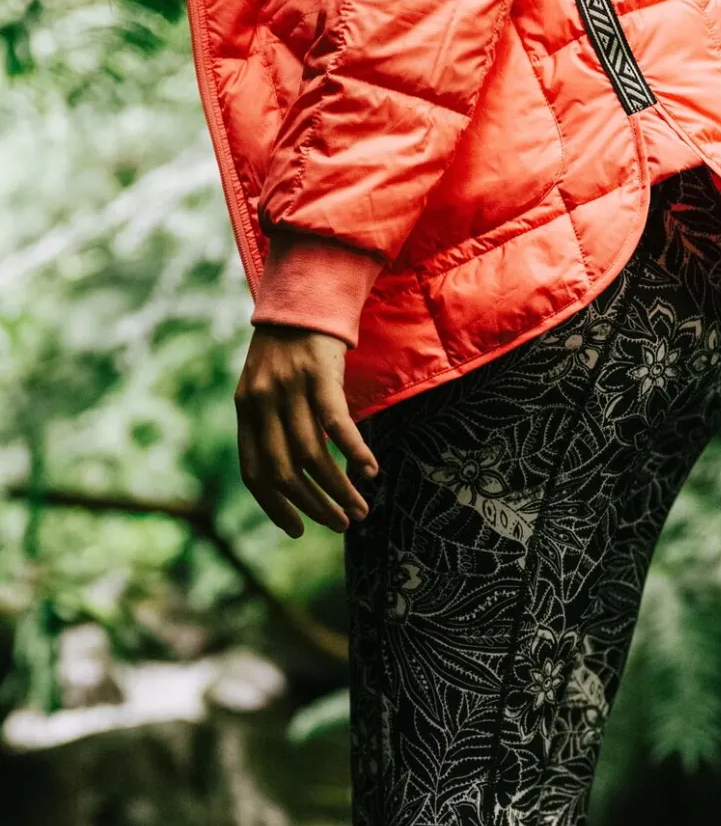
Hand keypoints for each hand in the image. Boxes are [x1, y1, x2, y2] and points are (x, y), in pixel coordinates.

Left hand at [234, 325, 378, 537]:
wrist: (304, 295)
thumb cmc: (290, 348)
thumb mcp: (267, 386)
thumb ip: (271, 424)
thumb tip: (292, 474)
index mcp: (246, 410)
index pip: (255, 473)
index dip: (275, 507)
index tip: (298, 529)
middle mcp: (262, 402)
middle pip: (283, 472)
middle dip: (313, 506)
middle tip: (341, 524)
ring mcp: (289, 388)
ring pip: (311, 456)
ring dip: (338, 489)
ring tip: (361, 509)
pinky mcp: (319, 375)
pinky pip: (337, 425)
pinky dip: (354, 452)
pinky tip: (370, 471)